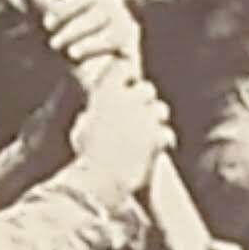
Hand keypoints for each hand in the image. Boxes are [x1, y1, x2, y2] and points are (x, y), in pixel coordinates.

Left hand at [21, 0, 139, 85]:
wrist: (99, 80)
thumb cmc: (72, 47)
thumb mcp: (51, 27)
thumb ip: (35, 10)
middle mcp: (108, 0)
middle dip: (66, 7)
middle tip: (45, 24)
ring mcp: (121, 18)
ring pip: (100, 14)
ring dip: (74, 29)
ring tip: (54, 43)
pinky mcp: (129, 39)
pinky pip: (112, 36)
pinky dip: (90, 43)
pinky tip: (73, 52)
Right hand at [67, 67, 171, 199]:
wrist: (100, 182)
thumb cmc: (86, 158)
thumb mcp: (80, 132)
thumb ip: (88, 118)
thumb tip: (90, 117)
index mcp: (105, 95)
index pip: (122, 67)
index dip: (125, 74)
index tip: (125, 83)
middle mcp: (127, 101)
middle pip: (147, 88)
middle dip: (145, 99)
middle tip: (139, 113)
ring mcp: (145, 118)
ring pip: (161, 109)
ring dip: (156, 120)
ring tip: (148, 133)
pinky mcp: (158, 138)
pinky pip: (168, 133)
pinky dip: (164, 141)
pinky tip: (157, 149)